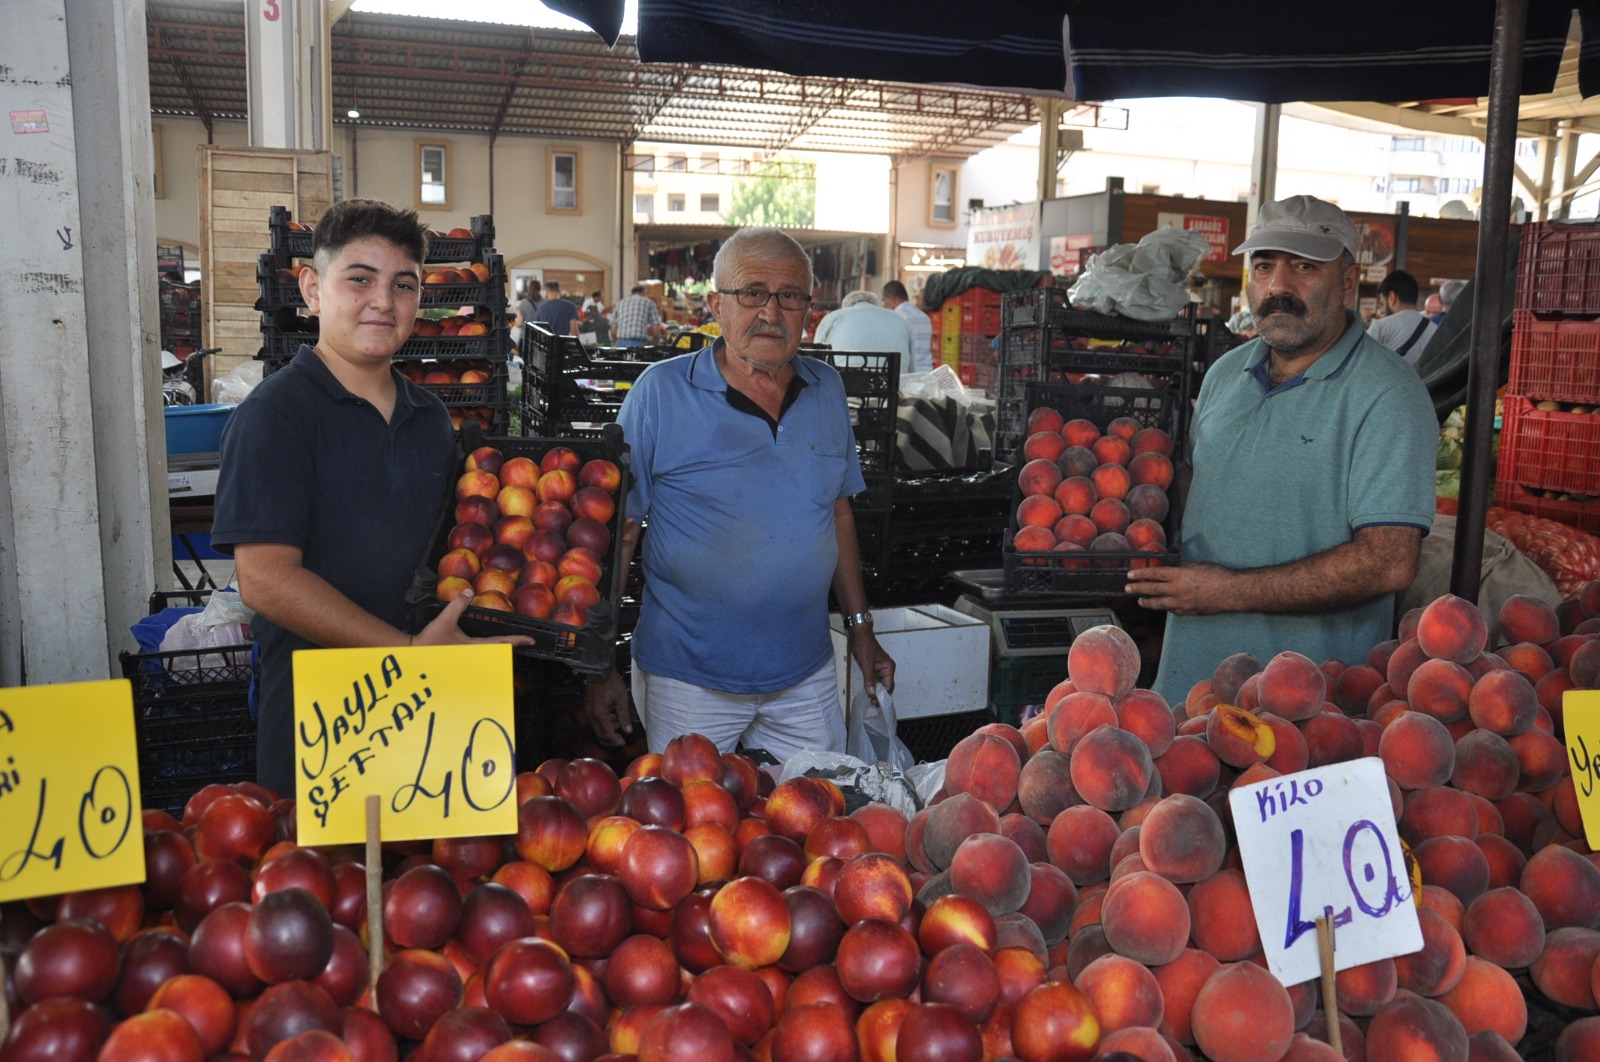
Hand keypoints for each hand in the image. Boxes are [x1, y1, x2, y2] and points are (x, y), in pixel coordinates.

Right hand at [413, 591, 534, 646]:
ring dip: (500, 649)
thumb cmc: (430, 640)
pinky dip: (487, 650)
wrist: (414, 653)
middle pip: (499, 652)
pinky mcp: (460, 658)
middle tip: (525, 642)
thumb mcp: (445, 620)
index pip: (501, 643)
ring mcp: (468, 658)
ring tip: (510, 644)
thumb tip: (468, 592)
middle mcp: (475, 655)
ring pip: (490, 655)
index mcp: (475, 647)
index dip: (517, 640)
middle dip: (511, 647)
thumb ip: (457, 605)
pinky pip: (479, 654)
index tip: (531, 640)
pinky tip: (487, 647)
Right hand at [584, 669, 632, 746]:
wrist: (600, 670)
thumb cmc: (611, 683)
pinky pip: (594, 719)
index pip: (607, 734)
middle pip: (600, 733)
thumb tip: (627, 730)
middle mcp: (591, 714)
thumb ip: (624, 717)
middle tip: (621, 735)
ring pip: (597, 726)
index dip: (615, 740)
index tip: (622, 742)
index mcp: (600, 714)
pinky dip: (603, 720)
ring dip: (607, 727)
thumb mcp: (622, 700)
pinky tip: (611, 714)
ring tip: (618, 719)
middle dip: (611, 736)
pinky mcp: (588, 706)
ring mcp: (588, 710)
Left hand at [848, 626, 894, 705]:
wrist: (858, 634)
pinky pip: (874, 680)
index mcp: (889, 667)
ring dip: (875, 691)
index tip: (876, 702)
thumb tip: (871, 693)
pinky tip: (867, 691)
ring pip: (879, 684)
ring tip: (870, 699)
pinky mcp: (873, 668)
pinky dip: (871, 686)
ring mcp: (879, 669)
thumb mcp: (866, 663)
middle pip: (885, 686)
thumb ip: (869, 679)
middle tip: (872, 703)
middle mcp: (886, 669)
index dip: (883, 695)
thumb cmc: (865, 645)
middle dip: (879, 695)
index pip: (889, 686)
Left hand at [1124, 562, 1232, 615]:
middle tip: (1127, 589)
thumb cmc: (1217, 575)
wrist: (1231, 592)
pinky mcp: (1187, 611)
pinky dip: (1165, 607)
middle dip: (1137, 589)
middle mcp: (1177, 590)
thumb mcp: (1197, 565)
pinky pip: (1172, 609)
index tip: (1130, 574)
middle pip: (1152, 590)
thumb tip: (1171, 567)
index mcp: (1179, 575)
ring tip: (1140, 600)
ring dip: (1147, 602)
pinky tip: (1162, 605)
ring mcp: (1181, 603)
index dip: (1140, 574)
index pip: (1154, 574)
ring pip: (1159, 604)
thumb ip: (1182, 567)